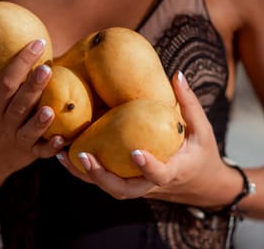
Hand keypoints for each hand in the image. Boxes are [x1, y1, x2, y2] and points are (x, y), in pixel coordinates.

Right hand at [0, 34, 64, 188]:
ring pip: (29, 131)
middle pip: (19, 105)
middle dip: (33, 87)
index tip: (38, 43)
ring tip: (52, 107)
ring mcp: (17, 142)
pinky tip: (62, 139)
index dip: (21, 63)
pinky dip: (52, 148)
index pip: (5, 82)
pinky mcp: (29, 155)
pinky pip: (41, 152)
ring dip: (40, 121)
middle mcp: (3, 124)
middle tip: (48, 68)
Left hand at [56, 72, 237, 206]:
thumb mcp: (202, 129)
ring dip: (84, 175)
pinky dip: (83, 171)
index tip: (135, 152)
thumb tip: (176, 74)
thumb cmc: (201, 152)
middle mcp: (151, 185)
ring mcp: (137, 186)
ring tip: (62, 154)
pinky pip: (103, 180)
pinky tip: (64, 153)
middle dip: (101, 177)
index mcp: (173, 171)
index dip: (148, 167)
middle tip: (84, 156)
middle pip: (123, 190)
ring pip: (108, 188)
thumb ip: (188, 103)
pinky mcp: (127, 182)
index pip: (160, 175)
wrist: (200, 182)